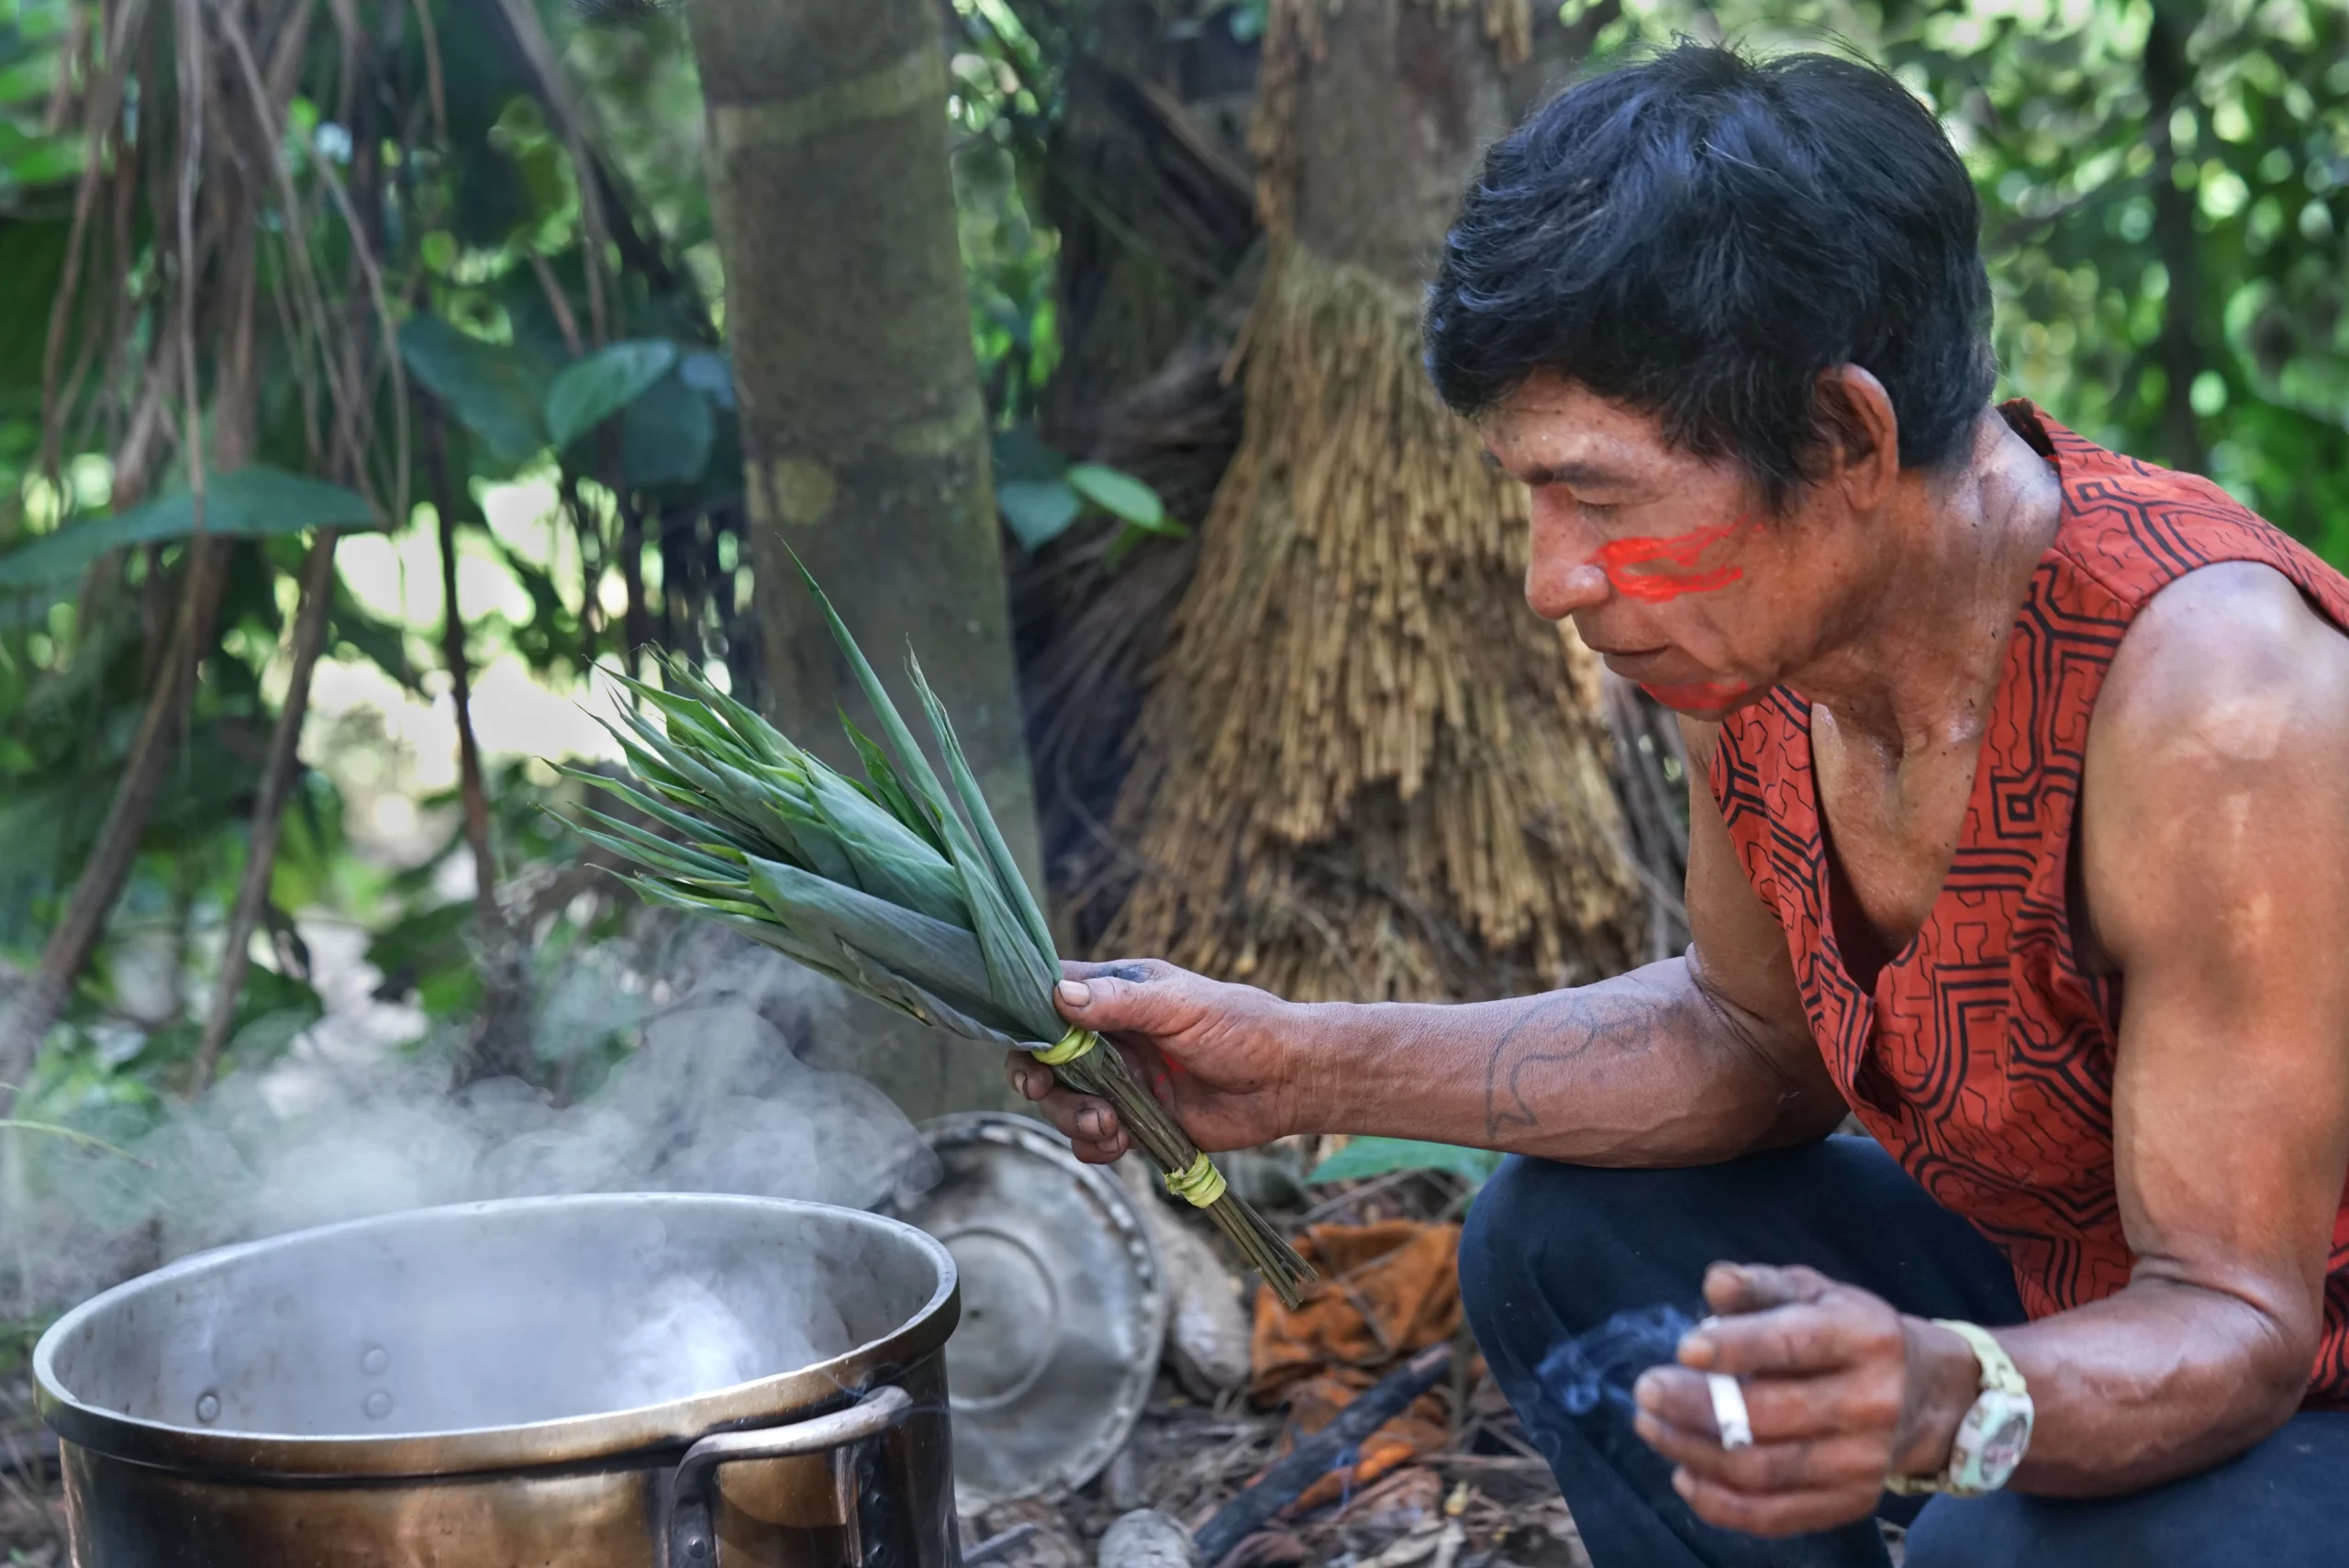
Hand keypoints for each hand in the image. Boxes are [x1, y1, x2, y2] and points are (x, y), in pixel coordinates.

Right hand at [1005, 958, 1312, 1163]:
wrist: (1288, 1081)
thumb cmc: (1242, 1027)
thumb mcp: (1180, 1005)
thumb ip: (1119, 1004)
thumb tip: (1059, 997)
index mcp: (1117, 995)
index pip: (1050, 997)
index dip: (1026, 1019)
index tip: (1026, 1043)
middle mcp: (1112, 1038)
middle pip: (1048, 1060)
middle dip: (1042, 1081)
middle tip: (1044, 1091)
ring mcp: (1123, 1082)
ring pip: (1067, 1104)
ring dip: (1073, 1117)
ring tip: (1109, 1124)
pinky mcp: (1139, 1122)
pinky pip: (1095, 1139)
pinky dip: (1097, 1146)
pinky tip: (1120, 1143)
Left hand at [1629, 1263, 1978, 1536]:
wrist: (1919, 1392)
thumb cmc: (1842, 1330)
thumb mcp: (1810, 1291)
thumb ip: (1758, 1287)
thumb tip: (1714, 1285)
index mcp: (1864, 1337)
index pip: (1794, 1346)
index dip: (1736, 1349)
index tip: (1683, 1348)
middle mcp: (1872, 1403)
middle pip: (1768, 1417)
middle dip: (1694, 1406)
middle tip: (1646, 1391)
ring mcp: (1863, 1462)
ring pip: (1763, 1472)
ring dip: (1693, 1453)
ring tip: (1651, 1427)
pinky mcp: (1851, 1503)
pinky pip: (1775, 1516)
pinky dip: (1719, 1504)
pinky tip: (1684, 1476)